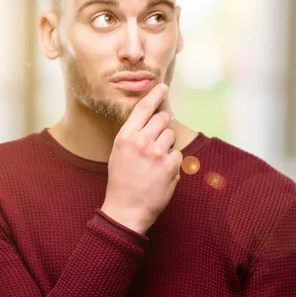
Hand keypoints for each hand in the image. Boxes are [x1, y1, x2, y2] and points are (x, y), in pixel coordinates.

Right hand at [101, 83, 182, 234]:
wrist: (125, 208)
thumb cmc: (121, 180)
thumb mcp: (118, 152)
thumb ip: (132, 134)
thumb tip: (151, 119)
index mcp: (125, 136)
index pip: (143, 108)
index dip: (155, 95)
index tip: (162, 87)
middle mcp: (141, 141)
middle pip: (162, 118)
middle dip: (163, 123)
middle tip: (159, 134)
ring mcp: (157, 153)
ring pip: (171, 135)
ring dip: (167, 144)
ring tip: (155, 160)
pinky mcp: (170, 166)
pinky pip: (177, 154)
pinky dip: (171, 161)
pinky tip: (160, 172)